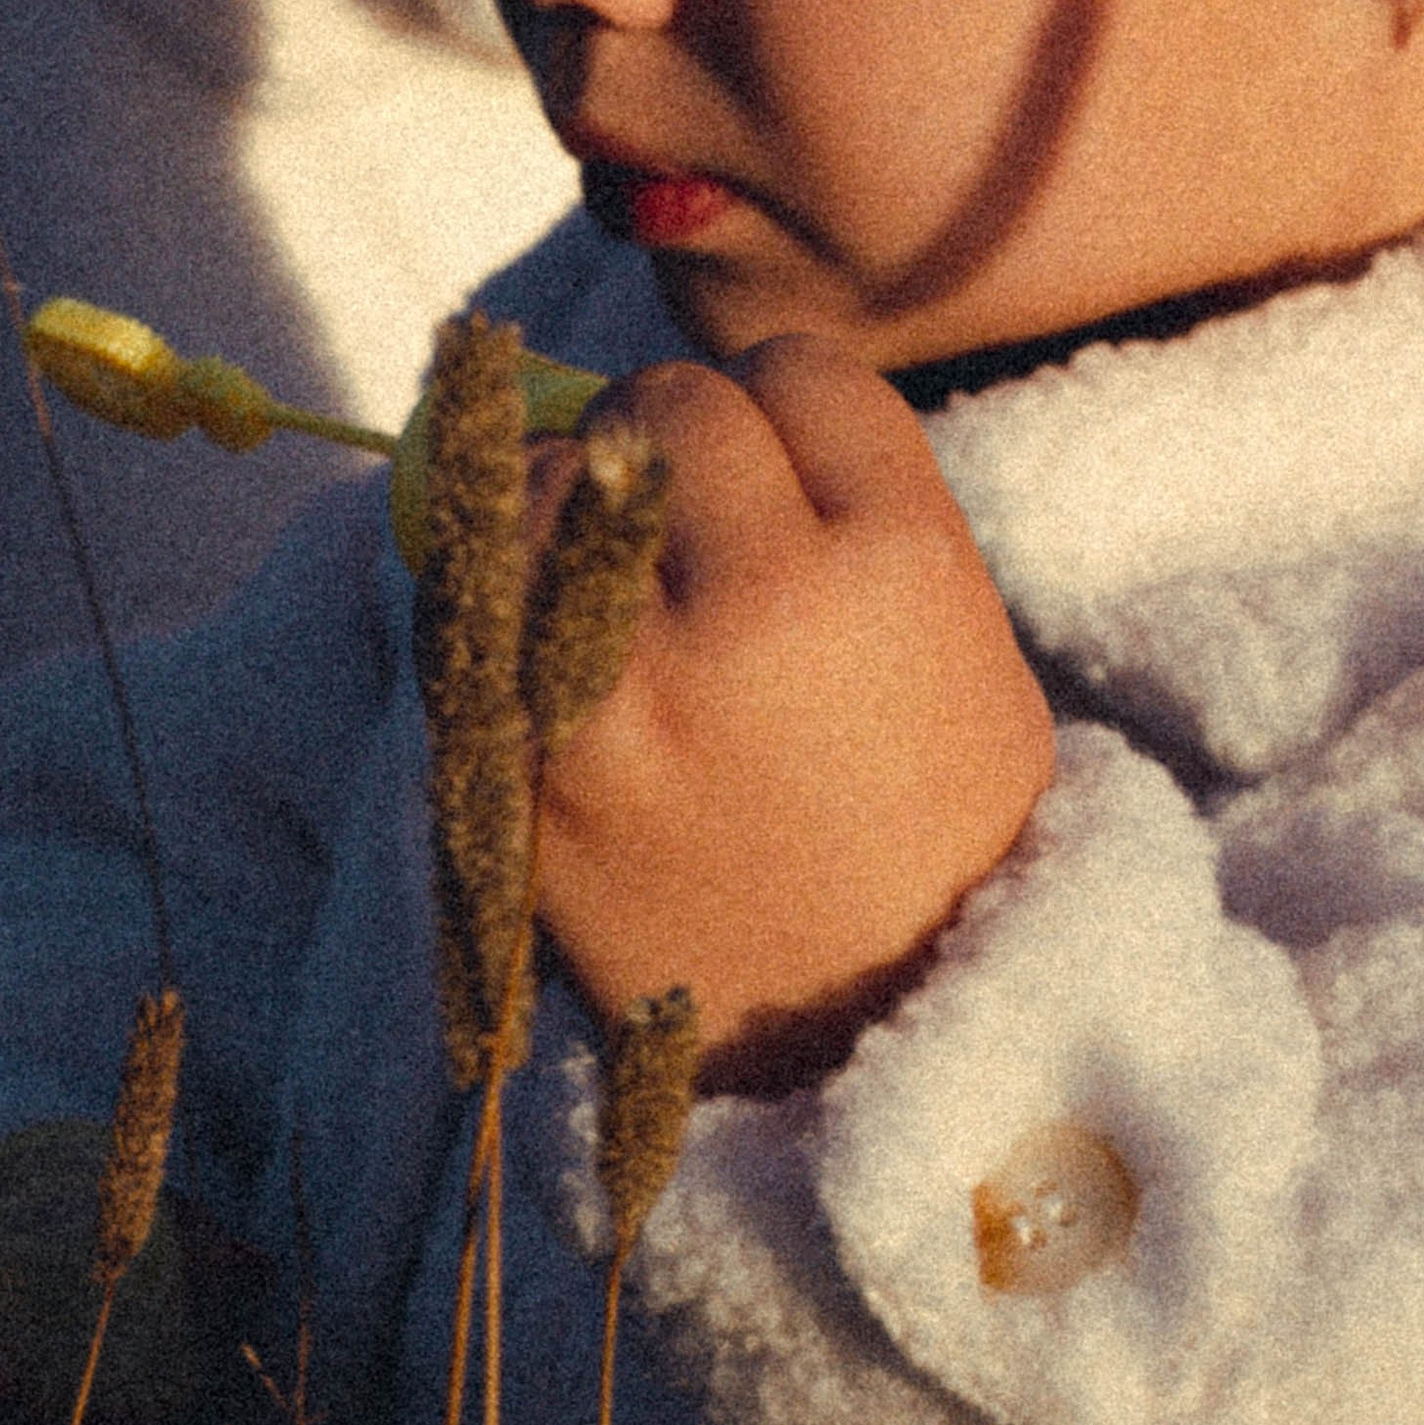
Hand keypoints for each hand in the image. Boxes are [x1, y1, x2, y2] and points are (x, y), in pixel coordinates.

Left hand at [529, 337, 1054, 1093]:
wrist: (882, 1048)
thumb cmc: (926, 837)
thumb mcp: (954, 646)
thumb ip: (847, 512)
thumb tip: (680, 409)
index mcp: (899, 561)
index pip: (795, 375)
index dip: (779, 415)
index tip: (774, 467)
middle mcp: (762, 600)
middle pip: (667, 406)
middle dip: (669, 448)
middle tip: (682, 527)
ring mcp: (627, 682)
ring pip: (542, 479)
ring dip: (561, 507)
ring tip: (601, 581)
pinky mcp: (524, 757)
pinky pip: (469, 596)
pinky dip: (495, 595)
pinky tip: (543, 637)